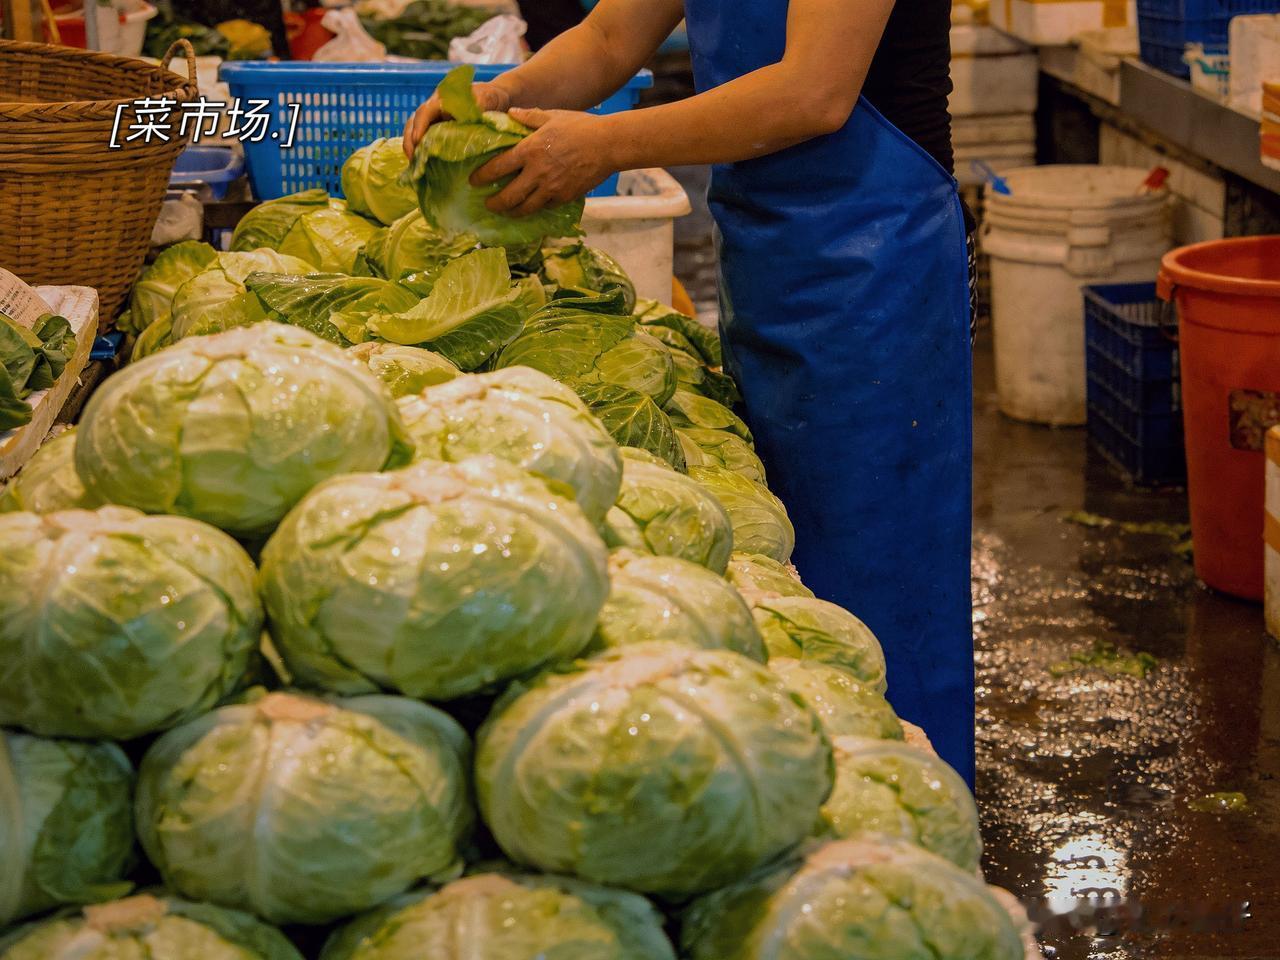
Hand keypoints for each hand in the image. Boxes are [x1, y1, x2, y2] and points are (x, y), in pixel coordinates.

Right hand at [402, 82, 511, 157]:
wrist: (497, 100)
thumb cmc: (491, 97)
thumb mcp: (488, 99)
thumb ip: (477, 106)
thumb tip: (469, 119)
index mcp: (443, 98)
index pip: (425, 111)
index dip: (419, 125)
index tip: (418, 140)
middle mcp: (434, 109)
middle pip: (414, 122)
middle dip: (410, 140)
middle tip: (412, 159)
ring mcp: (435, 121)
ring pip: (416, 132)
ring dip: (413, 148)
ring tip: (414, 165)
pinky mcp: (439, 132)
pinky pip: (426, 141)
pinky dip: (422, 153)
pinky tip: (423, 166)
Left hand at [473, 108, 615, 216]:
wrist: (608, 145)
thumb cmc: (581, 126)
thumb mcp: (552, 116)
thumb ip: (529, 117)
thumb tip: (511, 114)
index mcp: (529, 150)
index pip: (497, 168)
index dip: (481, 177)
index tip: (473, 181)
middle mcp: (537, 173)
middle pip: (508, 197)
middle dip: (494, 203)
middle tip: (488, 204)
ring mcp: (551, 188)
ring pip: (526, 208)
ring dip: (512, 212)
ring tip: (507, 211)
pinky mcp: (565, 197)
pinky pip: (545, 206)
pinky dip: (536, 207)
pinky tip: (532, 206)